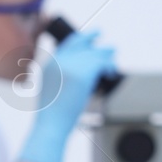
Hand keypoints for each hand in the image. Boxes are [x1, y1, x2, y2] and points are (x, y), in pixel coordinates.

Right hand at [20, 29, 116, 161]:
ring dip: (105, 54)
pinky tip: (111, 72)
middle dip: (93, 37)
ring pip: (95, 52)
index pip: (67, 44)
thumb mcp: (52, 88)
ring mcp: (71, 65)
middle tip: (101, 37)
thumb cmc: (52, 113)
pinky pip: (102, 62)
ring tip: (112, 56)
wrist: (51, 124)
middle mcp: (59, 60)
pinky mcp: (84, 72)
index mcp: (49, 64)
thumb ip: (62, 74)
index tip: (89, 38)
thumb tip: (81, 69)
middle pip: (81, 42)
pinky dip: (109, 66)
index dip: (80, 39)